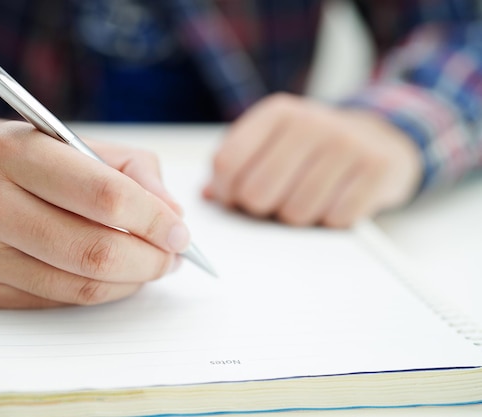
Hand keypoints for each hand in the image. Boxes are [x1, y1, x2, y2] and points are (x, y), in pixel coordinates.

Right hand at [0, 85, 187, 307]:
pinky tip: (112, 275)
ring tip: (150, 266)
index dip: (153, 219)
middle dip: (151, 260)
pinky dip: (98, 292)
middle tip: (172, 255)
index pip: (105, 196)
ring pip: (80, 286)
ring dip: (131, 282)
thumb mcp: (64, 138)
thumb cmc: (3, 154)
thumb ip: (129, 169)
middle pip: (96, 252)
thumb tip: (172, 216)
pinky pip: (58, 301)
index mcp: (15, 154)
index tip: (179, 231)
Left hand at [204, 93, 422, 227]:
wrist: (379, 137)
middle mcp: (310, 121)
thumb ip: (238, 164)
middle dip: (261, 209)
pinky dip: (331, 220)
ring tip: (309, 197)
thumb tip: (208, 194)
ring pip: (295, 213)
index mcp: (277, 113)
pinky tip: (337, 200)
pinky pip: (335, 219)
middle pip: (257, 193)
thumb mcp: (273, 141)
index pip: (228, 162)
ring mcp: (346, 143)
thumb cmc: (314, 146)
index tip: (232, 199)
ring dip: (298, 218)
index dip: (225, 192)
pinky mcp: (376, 167)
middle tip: (275, 201)